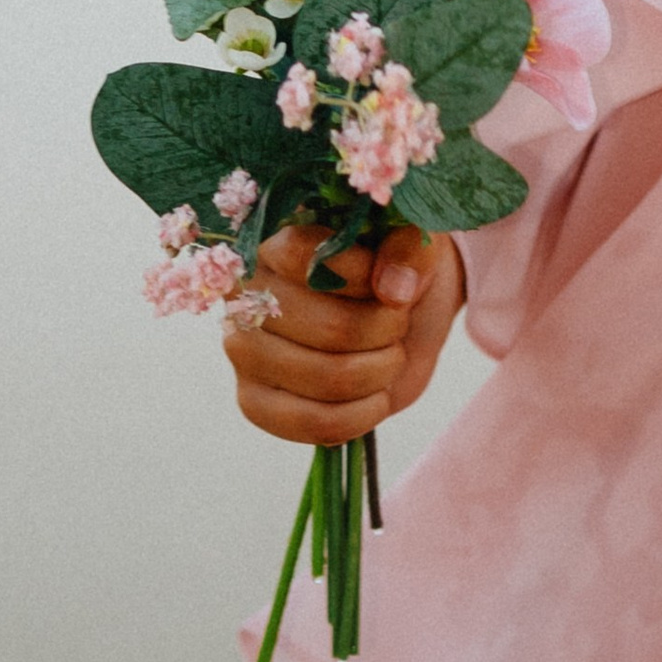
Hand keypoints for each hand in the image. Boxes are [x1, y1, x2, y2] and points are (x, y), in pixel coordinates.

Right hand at [222, 221, 463, 445]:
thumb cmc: (398, 265)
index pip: (303, 255)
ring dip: (380, 371)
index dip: (360, 273)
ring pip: (326, 378)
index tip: (391, 280)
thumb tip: (394, 288)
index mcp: (275, 238)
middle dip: (385, 330)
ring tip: (390, 356)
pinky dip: (361, 415)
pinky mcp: (254, 400)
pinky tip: (376, 396)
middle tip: (398, 322)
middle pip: (330, 328)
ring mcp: (245, 349)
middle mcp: (248, 292)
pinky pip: (311, 423)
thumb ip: (410, 250)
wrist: (398, 314)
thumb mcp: (416, 243)